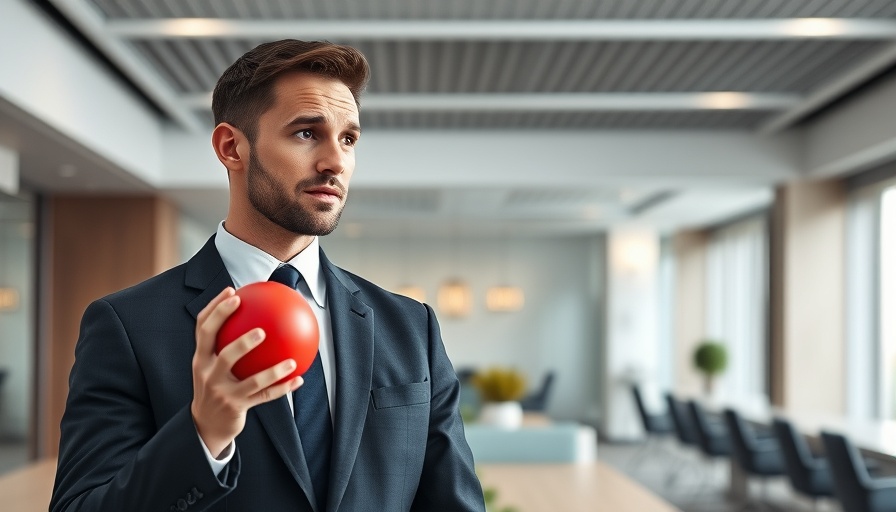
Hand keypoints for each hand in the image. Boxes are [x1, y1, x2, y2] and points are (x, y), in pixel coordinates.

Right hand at [191, 287, 303, 456]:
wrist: (205, 423)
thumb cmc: (215, 383)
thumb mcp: (211, 364)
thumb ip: (224, 341)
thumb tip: (252, 310)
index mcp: (201, 358)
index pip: (203, 329)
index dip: (215, 309)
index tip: (232, 292)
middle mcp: (208, 374)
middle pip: (225, 356)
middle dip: (243, 343)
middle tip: (262, 330)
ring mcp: (222, 393)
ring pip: (251, 382)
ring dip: (274, 372)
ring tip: (291, 361)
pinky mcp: (237, 407)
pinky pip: (265, 397)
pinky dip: (283, 388)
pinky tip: (298, 379)